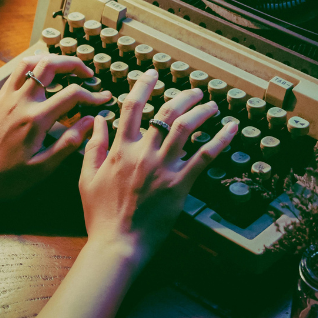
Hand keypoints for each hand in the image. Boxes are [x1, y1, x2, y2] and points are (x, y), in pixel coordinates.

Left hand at [0, 54, 111, 203]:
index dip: (93, 95)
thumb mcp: (43, 167)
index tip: (104, 99)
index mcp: (36, 119)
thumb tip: (89, 121)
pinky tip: (43, 77)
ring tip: (66, 69)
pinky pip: (16, 72)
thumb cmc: (8, 177)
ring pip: (30, 62)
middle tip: (88, 74)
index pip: (72, 94)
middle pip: (50, 65)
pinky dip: (33, 67)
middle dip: (73, 64)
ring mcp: (7, 97)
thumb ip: (69, 142)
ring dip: (51, 60)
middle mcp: (21, 102)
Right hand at [79, 69, 238, 266]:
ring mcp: (163, 168)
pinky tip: (230, 128)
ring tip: (211, 103)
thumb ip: (93, 145)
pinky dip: (219, 140)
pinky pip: (204, 158)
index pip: (132, 107)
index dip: (143, 85)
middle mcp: (143, 153)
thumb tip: (98, 119)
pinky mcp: (180, 185)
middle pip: (166, 113)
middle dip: (182, 96)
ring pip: (186, 129)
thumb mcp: (87, 177)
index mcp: (120, 149)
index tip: (152, 73)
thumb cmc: (100, 213)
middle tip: (194, 90)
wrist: (117, 244)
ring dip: (201, 111)